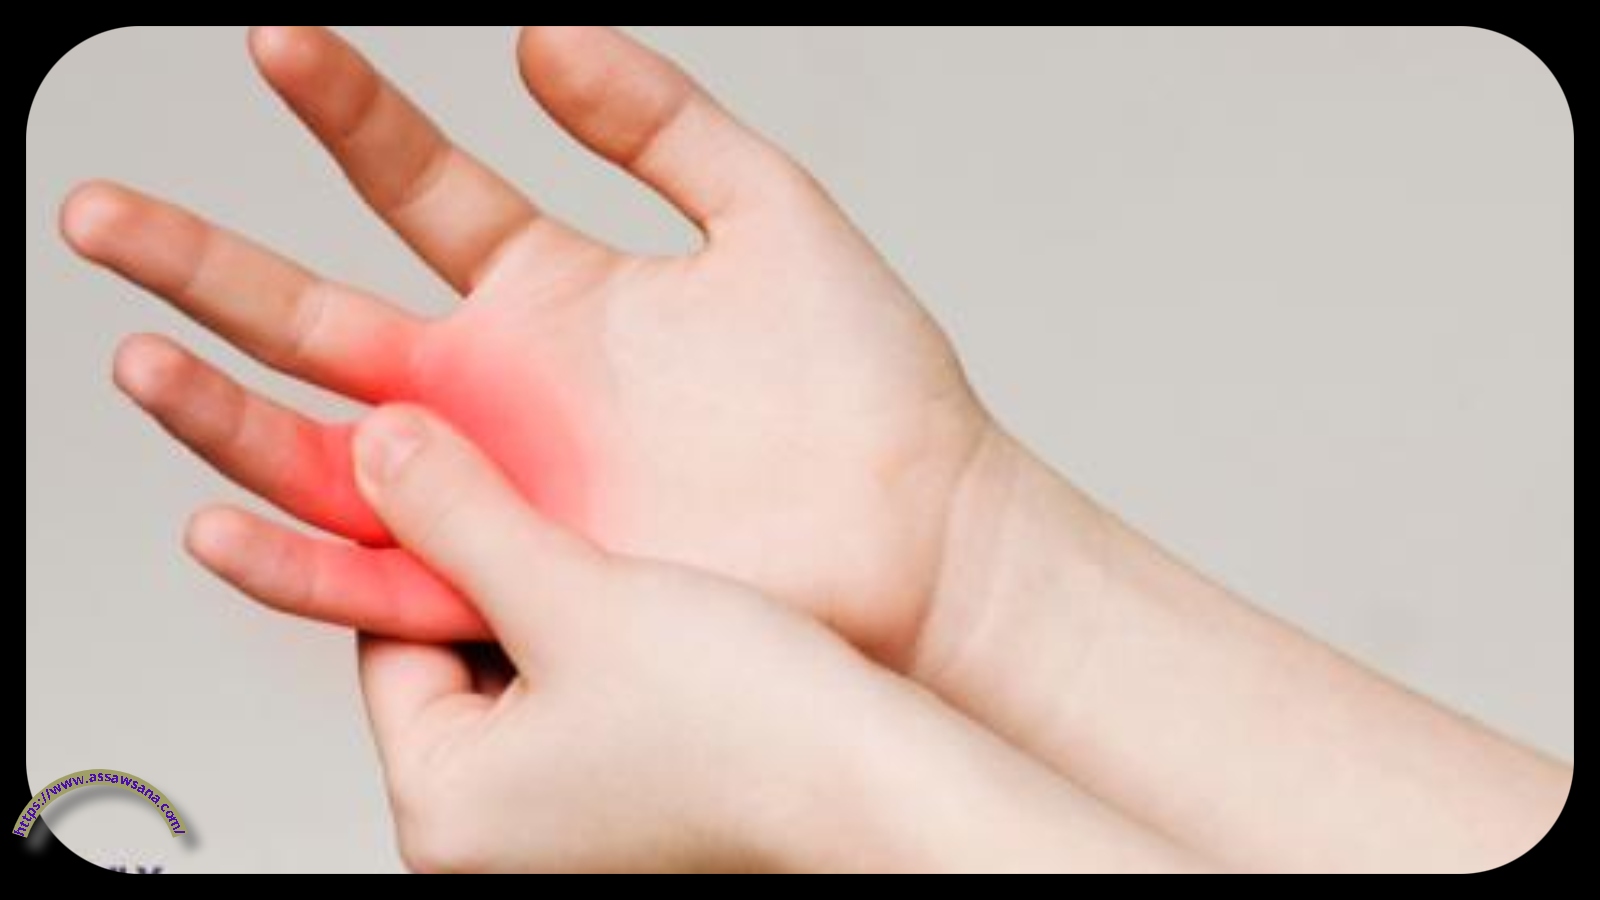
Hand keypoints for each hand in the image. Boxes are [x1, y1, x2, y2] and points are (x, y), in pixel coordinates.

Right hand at [63, 25, 990, 661]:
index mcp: (553, 292)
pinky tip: (217, 513)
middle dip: (206, 265)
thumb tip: (542, 35)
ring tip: (140, 350)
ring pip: (319, 449)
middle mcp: (504, 390)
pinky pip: (375, 576)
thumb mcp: (766, 211)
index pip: (414, 184)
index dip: (342, 114)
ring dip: (219, 409)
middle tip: (103, 215)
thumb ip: (659, 118)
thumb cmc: (866, 389)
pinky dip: (291, 556)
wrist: (919, 529)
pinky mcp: (515, 580)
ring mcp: (499, 487)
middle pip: (320, 318)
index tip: (279, 45)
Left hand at [333, 405, 1198, 872]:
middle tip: (562, 507)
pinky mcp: (628, 812)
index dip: (437, 540)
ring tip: (623, 557)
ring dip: (567, 607)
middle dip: (510, 577)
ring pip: (533, 675)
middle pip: (462, 658)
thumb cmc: (749, 734)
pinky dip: (612, 651)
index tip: (479, 470)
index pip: (390, 638)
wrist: (884, 793)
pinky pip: (590, 706)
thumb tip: (376, 449)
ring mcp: (563, 831)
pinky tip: (665, 606)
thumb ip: (464, 517)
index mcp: (443, 809)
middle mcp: (491, 838)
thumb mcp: (579, 597)